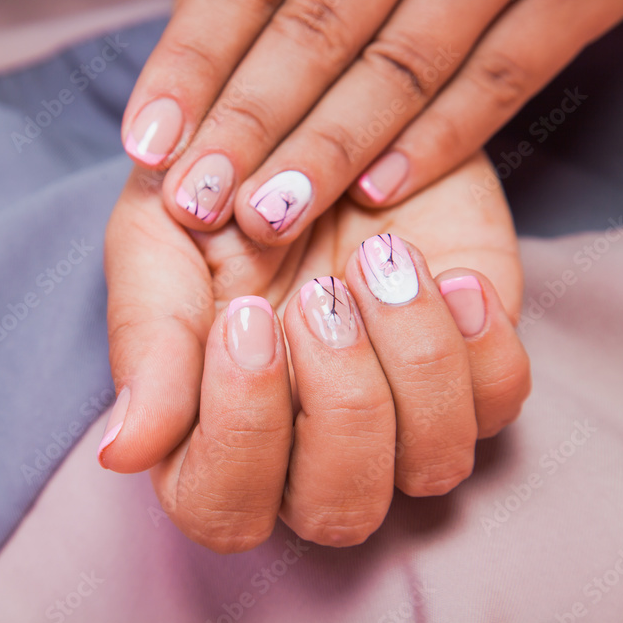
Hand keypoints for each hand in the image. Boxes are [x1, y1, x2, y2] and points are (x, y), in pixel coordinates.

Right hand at [99, 153, 530, 549]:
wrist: (302, 112)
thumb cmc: (214, 187)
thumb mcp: (158, 246)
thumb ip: (146, 347)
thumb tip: (121, 453)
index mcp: (214, 434)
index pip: (224, 509)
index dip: (242, 432)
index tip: (245, 319)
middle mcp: (308, 446)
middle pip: (337, 510)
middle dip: (338, 399)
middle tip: (316, 294)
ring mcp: (399, 414)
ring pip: (432, 465)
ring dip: (411, 361)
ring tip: (379, 261)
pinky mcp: (472, 364)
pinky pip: (501, 401)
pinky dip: (477, 341)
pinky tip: (443, 271)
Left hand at [121, 0, 622, 244]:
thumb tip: (180, 59)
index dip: (192, 62)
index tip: (148, 142)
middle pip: (318, 29)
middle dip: (249, 124)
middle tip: (196, 201)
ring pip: (403, 65)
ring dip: (327, 151)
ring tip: (266, 214)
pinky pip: (503, 79)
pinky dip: (438, 141)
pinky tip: (375, 192)